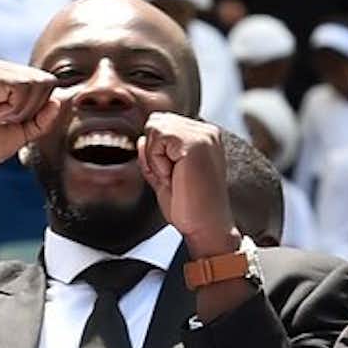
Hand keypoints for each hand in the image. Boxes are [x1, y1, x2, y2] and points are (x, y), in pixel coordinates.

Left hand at [137, 111, 234, 255]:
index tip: (171, 175)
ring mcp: (204, 134)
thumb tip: (140, 139)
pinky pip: (157, 138)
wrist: (206, 226)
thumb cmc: (188, 206)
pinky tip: (175, 176)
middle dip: (153, 151)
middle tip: (172, 177)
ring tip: (175, 177)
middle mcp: (206, 131)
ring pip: (154, 127)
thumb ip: (152, 156)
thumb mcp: (163, 176)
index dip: (155, 151)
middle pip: (155, 122)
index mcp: (201, 137)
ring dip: (155, 157)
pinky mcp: (197, 142)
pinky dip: (158, 161)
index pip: (161, 125)